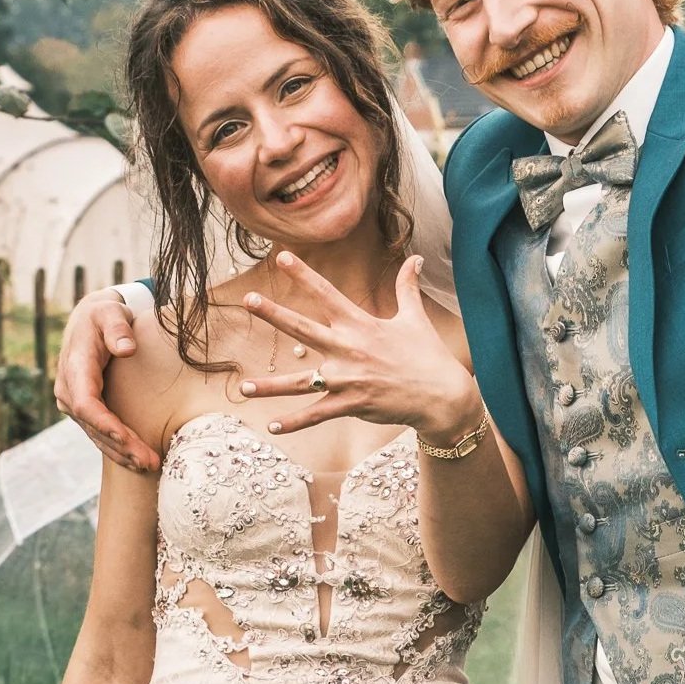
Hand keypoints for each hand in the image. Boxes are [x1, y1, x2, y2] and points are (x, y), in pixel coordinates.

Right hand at [53, 287, 158, 473]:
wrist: (90, 321)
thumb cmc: (104, 315)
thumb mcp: (110, 313)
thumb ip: (117, 329)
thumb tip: (126, 348)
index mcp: (75, 367)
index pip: (85, 403)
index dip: (104, 423)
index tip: (126, 439)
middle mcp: (68, 389)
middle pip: (93, 425)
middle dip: (121, 446)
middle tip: (149, 461)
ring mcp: (73, 402)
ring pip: (96, 434)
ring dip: (121, 453)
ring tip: (149, 466)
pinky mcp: (84, 409)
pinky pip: (99, 433)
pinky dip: (118, 448)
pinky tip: (138, 461)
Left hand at [239, 252, 480, 441]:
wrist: (441, 396)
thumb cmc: (427, 356)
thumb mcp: (415, 318)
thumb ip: (408, 288)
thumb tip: (417, 258)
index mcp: (361, 325)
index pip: (327, 294)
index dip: (304, 275)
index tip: (282, 257)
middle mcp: (348, 349)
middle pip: (303, 329)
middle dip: (273, 314)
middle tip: (248, 300)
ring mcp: (347, 379)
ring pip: (300, 382)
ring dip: (270, 386)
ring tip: (243, 387)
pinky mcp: (351, 404)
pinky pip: (317, 414)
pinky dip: (295, 422)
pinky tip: (273, 426)